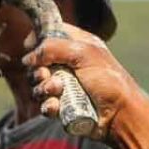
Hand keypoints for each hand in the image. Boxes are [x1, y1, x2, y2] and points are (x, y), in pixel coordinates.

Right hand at [23, 23, 145, 140]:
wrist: (120, 115)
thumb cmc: (109, 81)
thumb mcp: (83, 54)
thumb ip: (53, 48)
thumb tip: (28, 58)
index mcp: (78, 45)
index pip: (51, 33)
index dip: (38, 38)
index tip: (29, 45)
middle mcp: (70, 64)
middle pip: (38, 62)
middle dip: (39, 70)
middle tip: (48, 75)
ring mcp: (66, 86)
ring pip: (38, 85)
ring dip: (44, 88)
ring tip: (58, 91)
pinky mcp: (64, 106)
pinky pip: (45, 104)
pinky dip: (48, 105)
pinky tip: (56, 107)